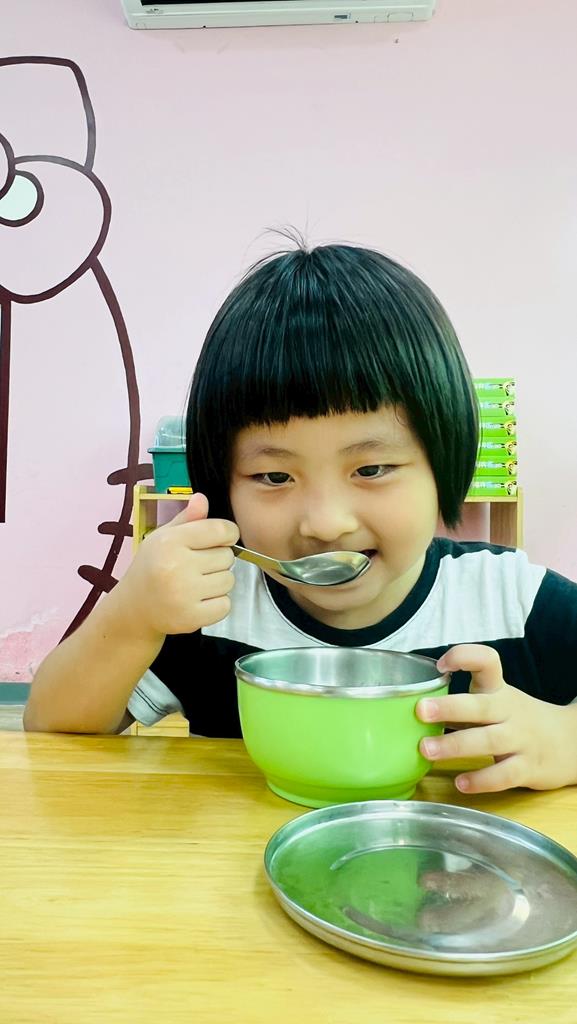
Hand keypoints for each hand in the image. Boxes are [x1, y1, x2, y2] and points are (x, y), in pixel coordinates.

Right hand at [120, 493, 238, 638]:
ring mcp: (183, 594)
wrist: (134, 608)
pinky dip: (217, 604)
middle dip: (218, 560)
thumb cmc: (152, 567)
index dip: (227, 533)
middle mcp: (176, 566)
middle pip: (227, 556)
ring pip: (229, 581)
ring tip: (197, 584)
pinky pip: (225, 605)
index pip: (221, 530)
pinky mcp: (190, 617)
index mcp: (170, 541)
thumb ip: (186, 519)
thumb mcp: (163, 537)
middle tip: (198, 566)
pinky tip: (199, 600)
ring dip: (219, 582)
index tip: (220, 539)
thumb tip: (202, 499)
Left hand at [416, 644, 576, 793]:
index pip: (488, 662)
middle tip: (419, 710)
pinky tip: (460, 783)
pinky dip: (481, 780)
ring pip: (489, 741)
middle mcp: (510, 711)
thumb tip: (412, 709)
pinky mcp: (528, 768)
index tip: (440, 665)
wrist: (570, 742)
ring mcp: (521, 740)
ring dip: (455, 745)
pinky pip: (504, 775)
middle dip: (450, 708)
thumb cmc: (518, 720)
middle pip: (481, 705)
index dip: (464, 657)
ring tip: (426, 749)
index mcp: (499, 690)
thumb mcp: (498, 700)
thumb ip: (464, 702)